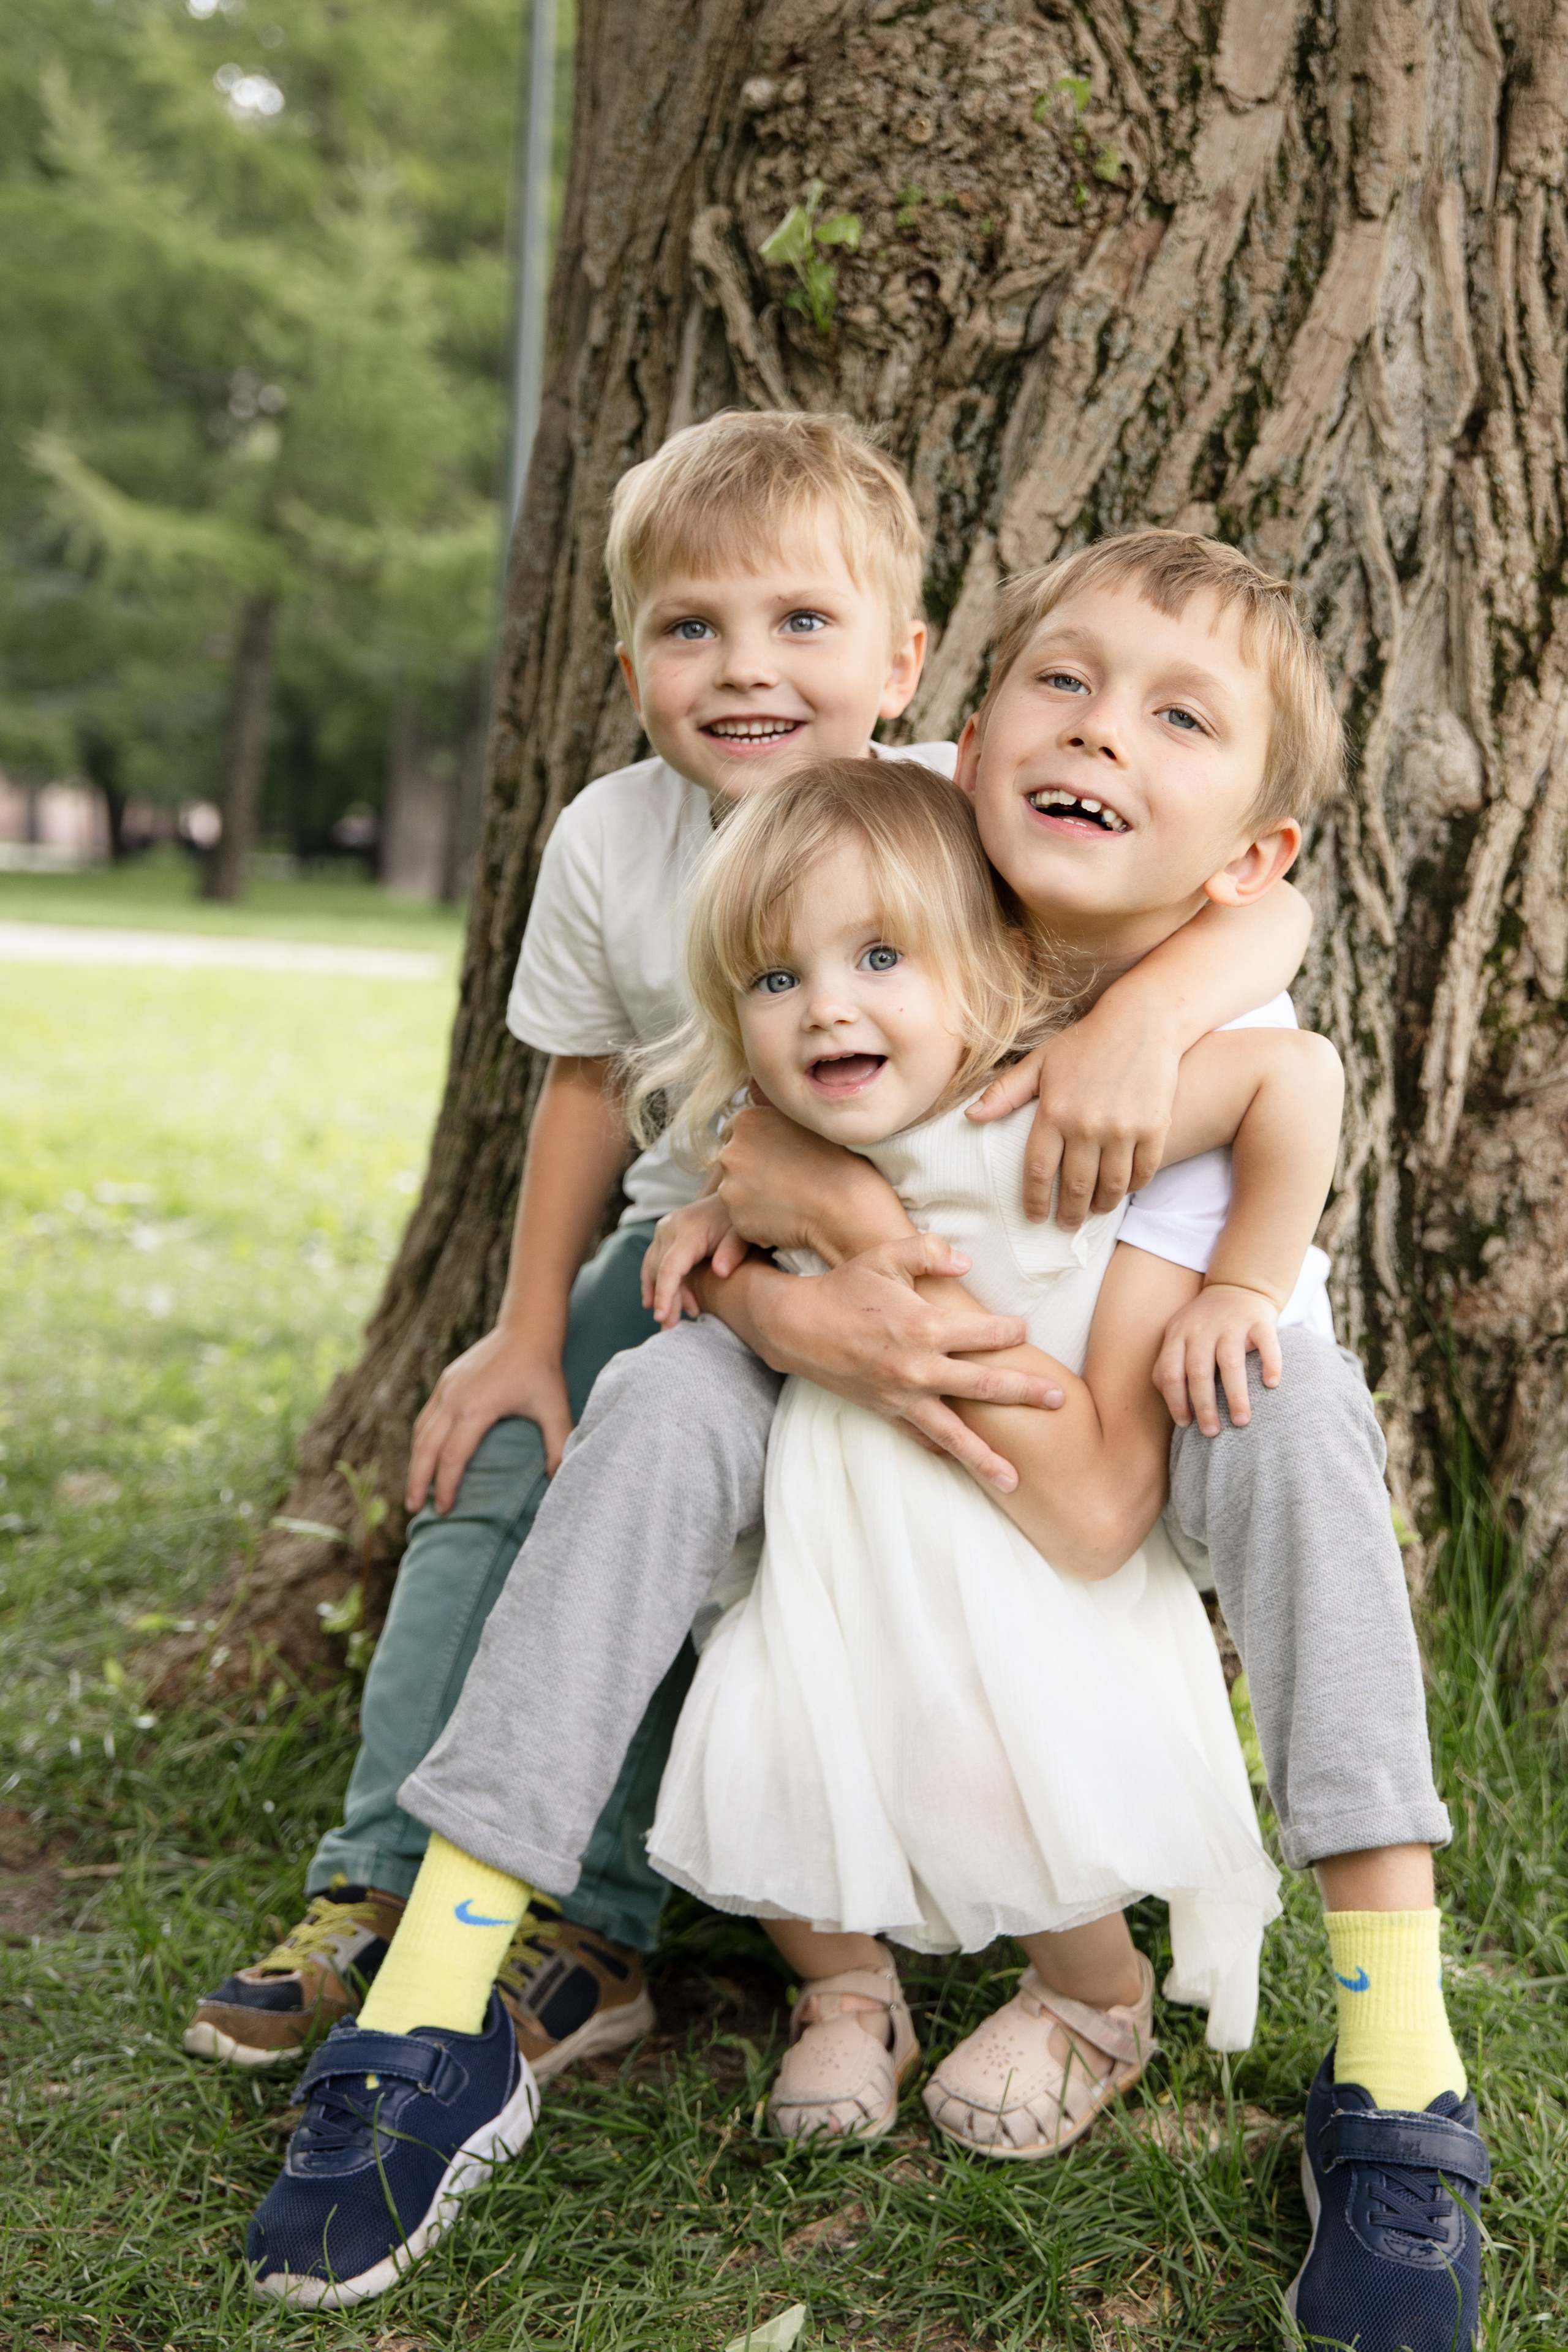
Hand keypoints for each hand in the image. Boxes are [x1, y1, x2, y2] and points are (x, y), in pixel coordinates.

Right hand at [406, 1328, 572, 1513]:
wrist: (528, 1326)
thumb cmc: (542, 1368)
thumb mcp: (555, 1408)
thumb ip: (558, 1445)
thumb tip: (559, 1480)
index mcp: (475, 1409)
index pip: (452, 1458)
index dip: (446, 1487)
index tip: (445, 1510)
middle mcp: (453, 1399)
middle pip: (425, 1448)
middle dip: (417, 1481)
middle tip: (413, 1508)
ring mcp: (446, 1388)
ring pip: (420, 1431)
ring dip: (415, 1461)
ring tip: (414, 1488)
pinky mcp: (446, 1381)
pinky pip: (426, 1416)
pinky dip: (421, 1439)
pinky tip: (424, 1454)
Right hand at [641, 1196, 745, 1326]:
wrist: (733, 1196)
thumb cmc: (740, 1218)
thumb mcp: (745, 1233)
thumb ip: (734, 1251)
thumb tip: (721, 1272)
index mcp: (688, 1230)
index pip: (670, 1268)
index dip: (665, 1294)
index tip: (662, 1317)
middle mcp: (670, 1228)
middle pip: (660, 1272)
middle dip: (664, 1300)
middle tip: (670, 1328)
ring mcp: (665, 1229)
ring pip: (653, 1268)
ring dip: (660, 1294)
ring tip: (670, 1320)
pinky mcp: (665, 1233)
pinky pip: (656, 1260)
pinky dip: (658, 1281)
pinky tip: (664, 1302)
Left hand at [716, 1104, 910, 1261]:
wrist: (847, 1206)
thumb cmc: (837, 1160)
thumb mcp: (805, 1121)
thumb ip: (774, 1118)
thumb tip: (760, 1112)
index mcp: (746, 1120)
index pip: (736, 1132)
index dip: (758, 1146)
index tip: (779, 1157)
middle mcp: (730, 1152)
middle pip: (734, 1162)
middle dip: (753, 1171)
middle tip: (787, 1179)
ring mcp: (730, 1188)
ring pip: (737, 1193)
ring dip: (756, 1198)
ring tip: (792, 1200)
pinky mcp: (738, 1220)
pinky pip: (745, 1220)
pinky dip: (761, 1222)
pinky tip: (789, 1218)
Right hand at [723, 1233, 1065, 1489]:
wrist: (796, 1327)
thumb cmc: (844, 1287)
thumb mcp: (885, 1256)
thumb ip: (930, 1252)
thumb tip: (968, 1262)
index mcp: (924, 1327)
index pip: (985, 1333)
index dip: (1010, 1330)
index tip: (1023, 1330)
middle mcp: (919, 1368)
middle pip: (985, 1385)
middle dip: (1025, 1393)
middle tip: (1059, 1401)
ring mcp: (903, 1396)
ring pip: (955, 1433)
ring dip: (987, 1456)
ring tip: (1015, 1480)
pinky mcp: (887, 1411)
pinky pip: (923, 1437)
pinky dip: (946, 1451)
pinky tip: (967, 1465)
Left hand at [967, 1015, 1181, 1227]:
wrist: (1143, 1021)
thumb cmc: (1085, 1042)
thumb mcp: (1039, 1062)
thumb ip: (1005, 1093)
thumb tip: (970, 1117)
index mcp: (1054, 1112)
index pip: (1037, 1171)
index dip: (1033, 1200)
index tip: (1034, 1216)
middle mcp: (1088, 1126)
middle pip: (1074, 1187)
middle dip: (1067, 1214)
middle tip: (1064, 1225)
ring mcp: (1124, 1129)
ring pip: (1110, 1187)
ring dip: (1100, 1207)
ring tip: (1093, 1212)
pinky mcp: (1154, 1128)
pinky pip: (1143, 1172)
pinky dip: (1132, 1188)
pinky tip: (1122, 1190)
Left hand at [1152, 1283, 1281, 1435]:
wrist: (1238, 1286)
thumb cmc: (1205, 1325)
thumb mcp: (1178, 1337)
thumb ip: (1168, 1365)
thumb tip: (1171, 1405)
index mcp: (1178, 1335)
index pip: (1170, 1373)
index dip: (1175, 1401)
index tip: (1186, 1423)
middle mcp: (1202, 1328)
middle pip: (1198, 1372)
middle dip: (1204, 1406)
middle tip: (1211, 1432)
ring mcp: (1231, 1323)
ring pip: (1230, 1363)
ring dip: (1236, 1396)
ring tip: (1241, 1421)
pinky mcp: (1259, 1320)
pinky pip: (1266, 1345)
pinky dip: (1270, 1365)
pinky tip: (1271, 1385)